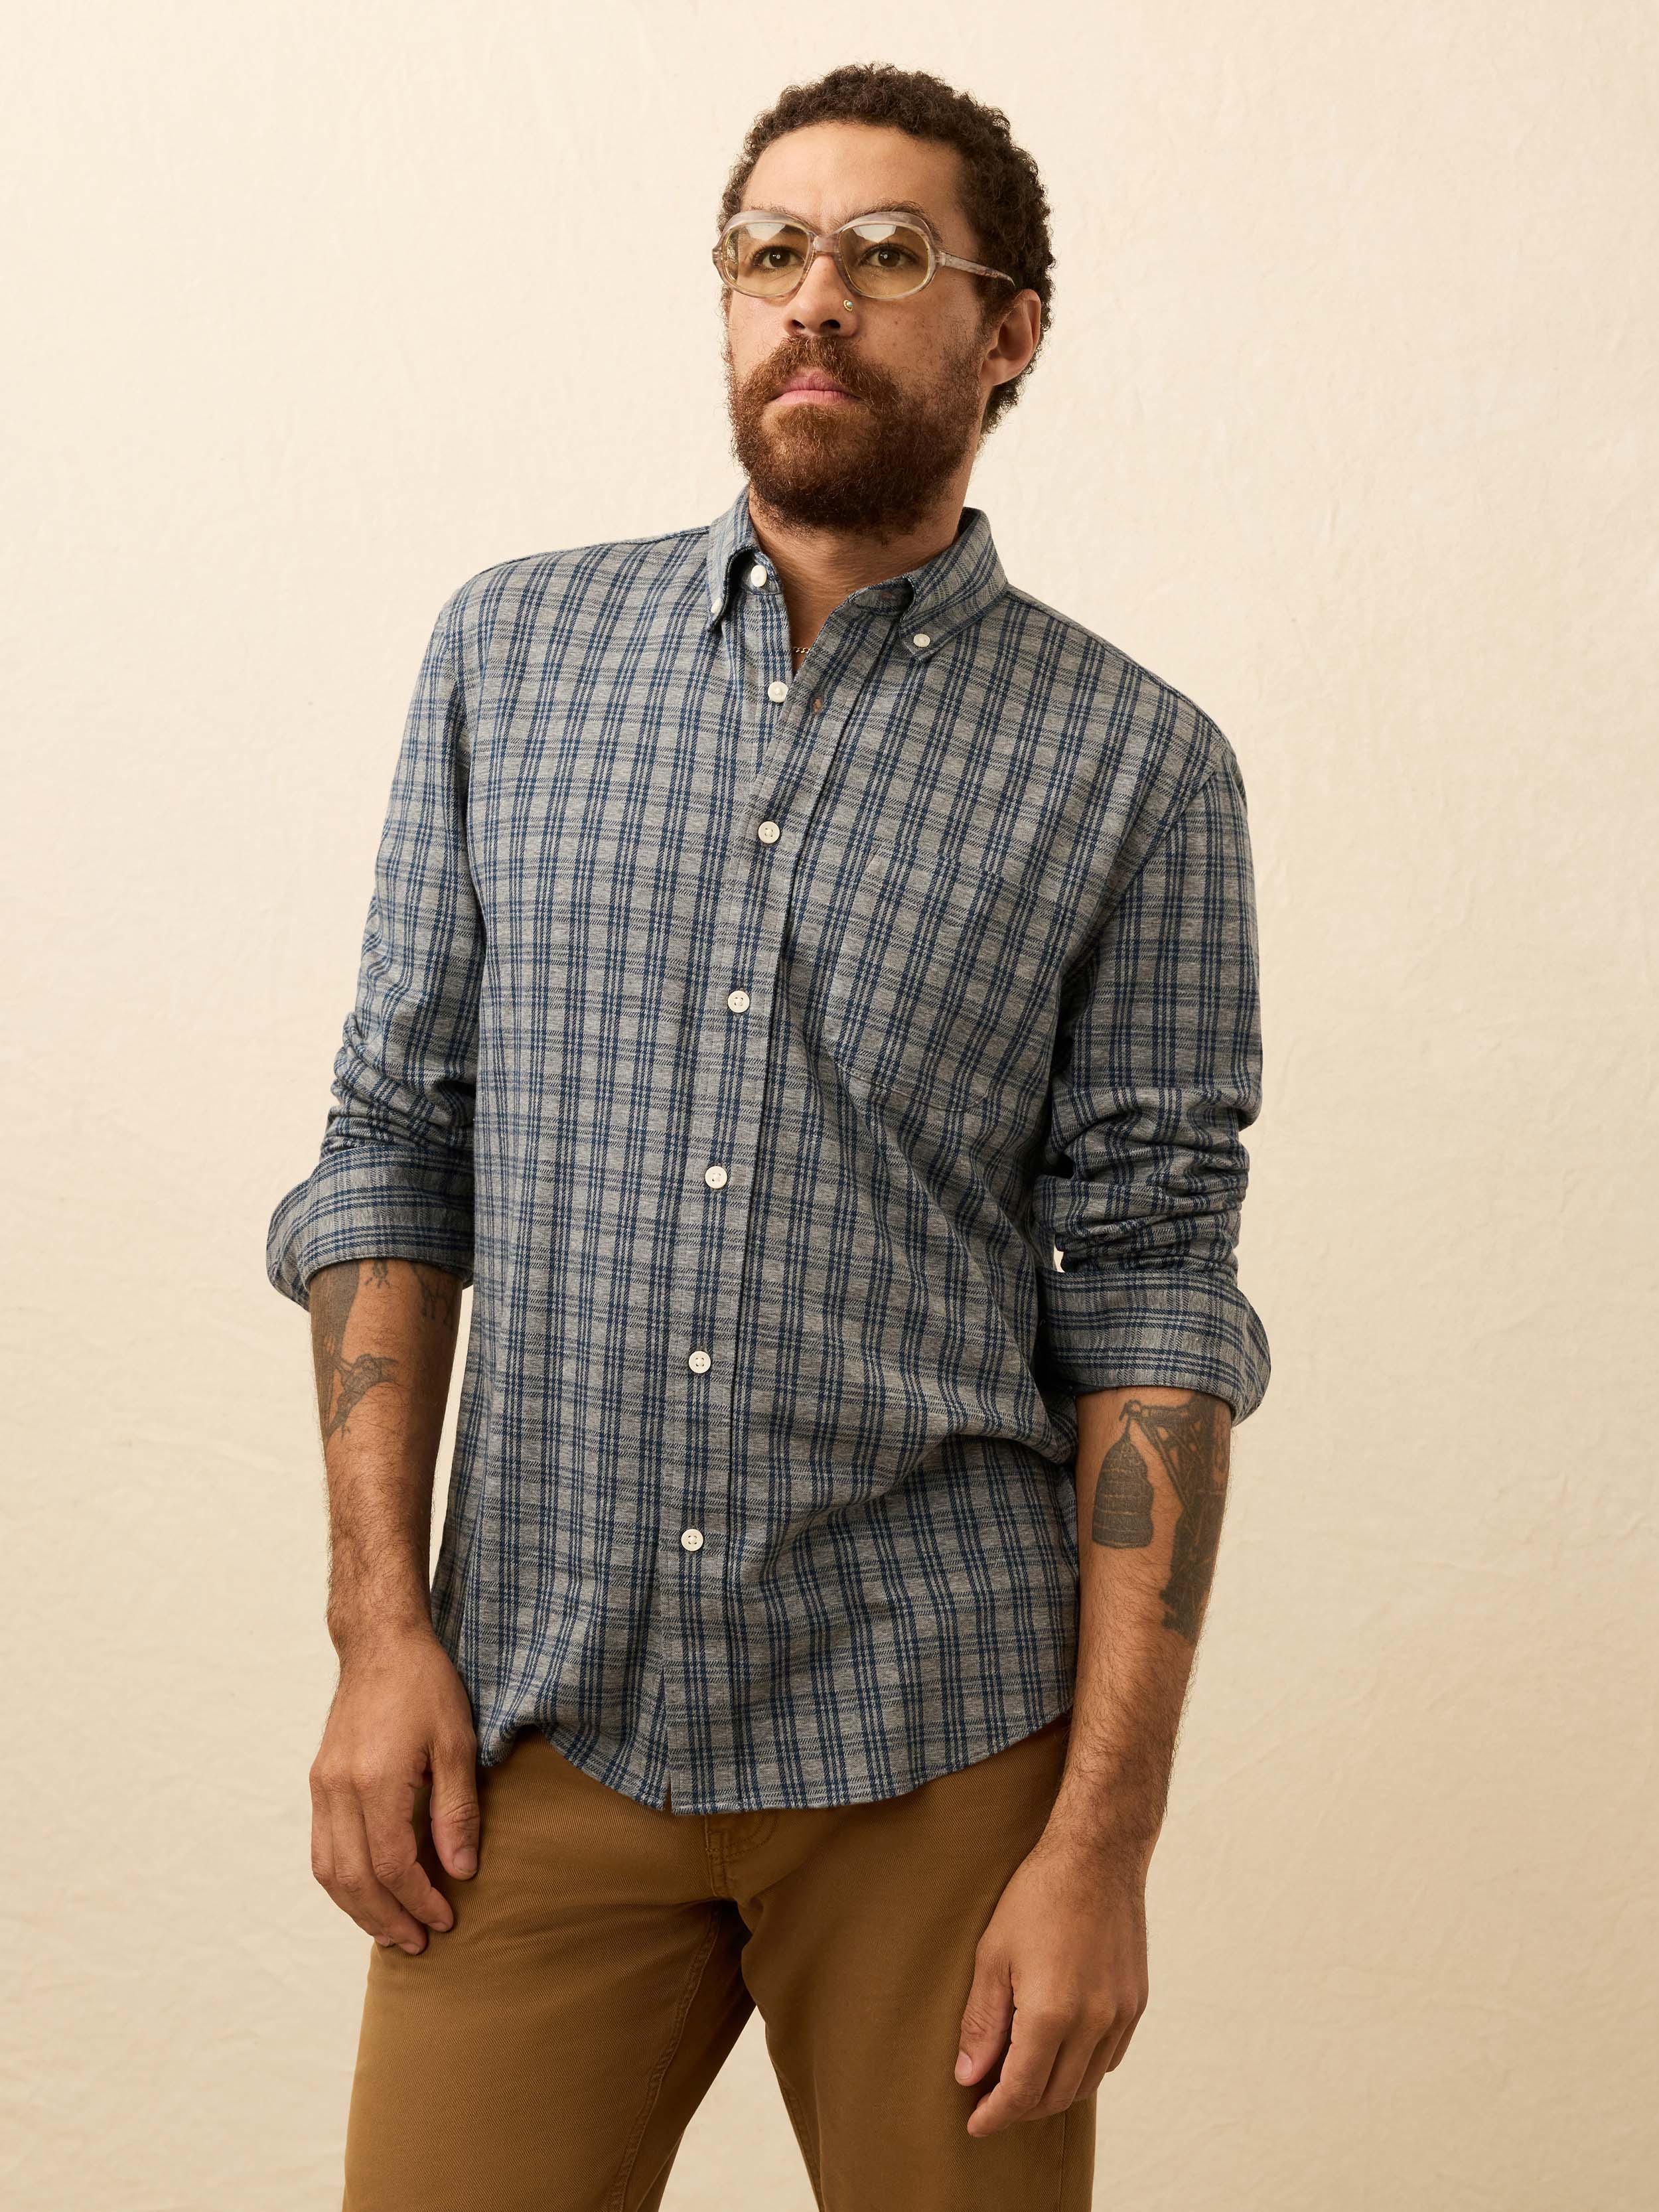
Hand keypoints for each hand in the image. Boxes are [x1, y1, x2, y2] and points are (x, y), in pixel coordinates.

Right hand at [308, 1625, 480, 1954]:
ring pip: (329, 1871)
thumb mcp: (456, 1742)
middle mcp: (338, 1789)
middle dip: (387, 1919)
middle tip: (420, 1943)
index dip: (419, 1899)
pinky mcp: (319, 1782)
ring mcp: (322, 1786)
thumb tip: (461, 1872)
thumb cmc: (425, 1685)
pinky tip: (369, 1894)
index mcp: (374, 1779)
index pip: (391, 1865)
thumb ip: (456, 1810)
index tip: (447, 1918)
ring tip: (393, 1932)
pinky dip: (343, 1882)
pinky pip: (323, 1848)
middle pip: (353, 1879)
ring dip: (359, 1910)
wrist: (380, 1644)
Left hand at [954, 1833, 1149, 2134]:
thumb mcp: (993, 1954)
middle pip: (1055, 2096)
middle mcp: (1093, 2023)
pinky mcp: (1136, 2002)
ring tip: (1021, 2077)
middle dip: (1020, 2107)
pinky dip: (1082, 2067)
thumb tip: (969, 2075)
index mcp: (1051, 2014)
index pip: (1021, 2091)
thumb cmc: (1038, 1897)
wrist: (1097, 1856)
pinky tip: (1060, 2050)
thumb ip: (983, 2022)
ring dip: (1052, 2092)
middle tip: (991, 2098)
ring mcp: (1120, 2015)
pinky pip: (1109, 2057)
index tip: (975, 2124)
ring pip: (1086, 2083)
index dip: (995, 2115)